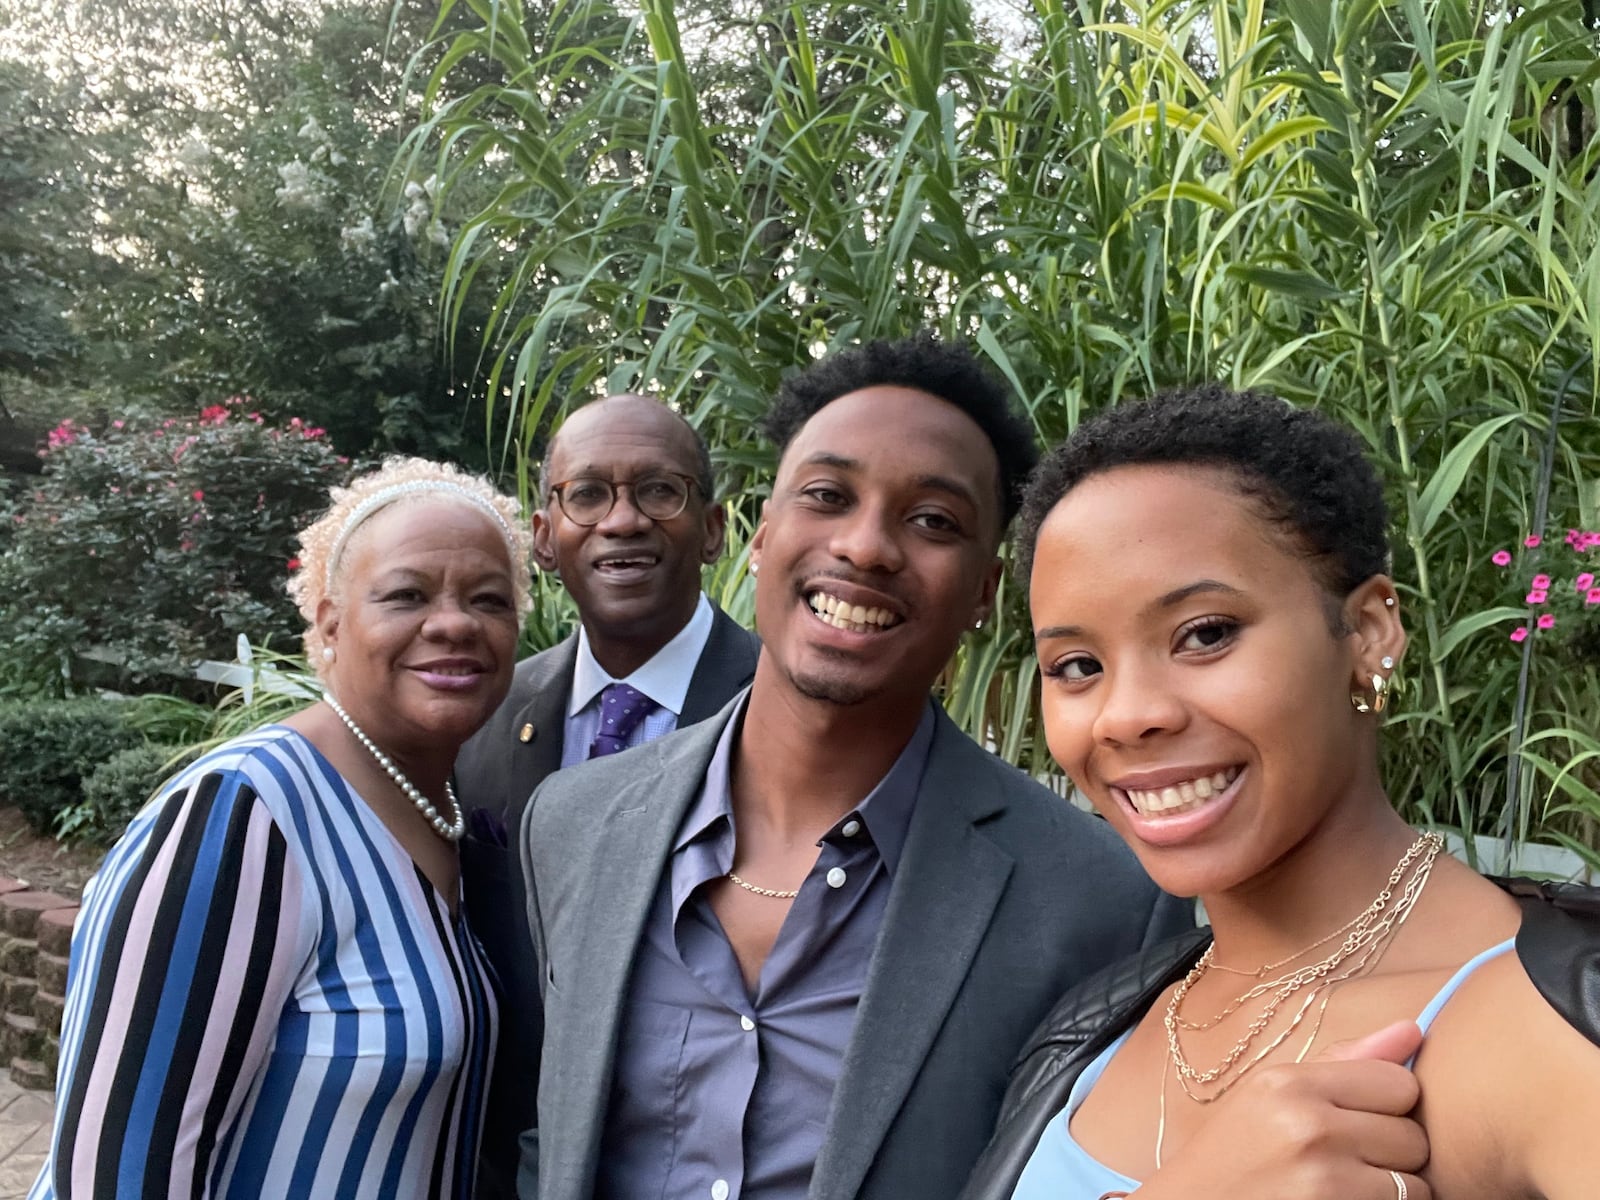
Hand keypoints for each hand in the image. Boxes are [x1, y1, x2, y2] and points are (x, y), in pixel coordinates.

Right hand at [1136, 1021, 1431, 1199]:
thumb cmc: (1233, 1152)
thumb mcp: (1270, 1095)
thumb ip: (1344, 1062)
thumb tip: (1415, 1030)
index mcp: (1289, 1084)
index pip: (1400, 1083)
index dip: (1390, 1105)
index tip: (1360, 1118)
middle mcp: (1309, 1128)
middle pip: (1414, 1136)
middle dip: (1391, 1152)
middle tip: (1346, 1158)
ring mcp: (1326, 1182)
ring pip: (1415, 1185)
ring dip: (1391, 1190)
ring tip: (1344, 1185)